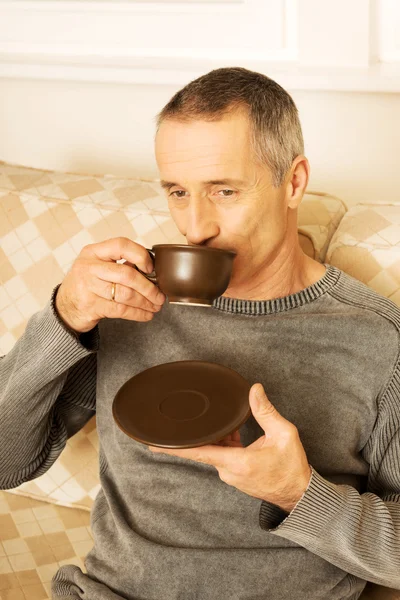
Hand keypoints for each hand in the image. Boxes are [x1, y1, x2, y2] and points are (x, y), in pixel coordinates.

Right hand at [55, 237, 165, 333]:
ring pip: (126, 295)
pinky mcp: (90, 306)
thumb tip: (152, 272)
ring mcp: (87, 287)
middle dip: (149, 287)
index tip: (151, 268)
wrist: (64, 307)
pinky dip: (137, 314)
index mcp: (93, 252)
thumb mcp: (97, 266)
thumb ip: (119, 264)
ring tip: (156, 306)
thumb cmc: (88, 284)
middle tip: (160, 295)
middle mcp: (89, 267)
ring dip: (146, 302)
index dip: (140, 255)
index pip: (121, 245)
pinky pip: (121, 310)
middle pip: (127, 274)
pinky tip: (146, 315)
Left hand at [149, 383, 311, 512]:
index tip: (154, 444)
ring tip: (234, 424)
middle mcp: (228, 471)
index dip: (174, 448)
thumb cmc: (291, 467)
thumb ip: (266, 411)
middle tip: (201, 414)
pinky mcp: (234, 476)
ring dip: (221, 436)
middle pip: (207, 447)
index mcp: (236, 462)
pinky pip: (223, 456)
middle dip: (205, 431)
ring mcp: (230, 476)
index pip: (198, 452)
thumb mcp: (284, 434)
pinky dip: (227, 443)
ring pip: (216, 450)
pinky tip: (236, 433)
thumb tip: (254, 390)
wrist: (299, 494)